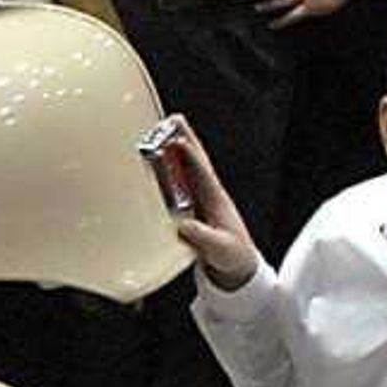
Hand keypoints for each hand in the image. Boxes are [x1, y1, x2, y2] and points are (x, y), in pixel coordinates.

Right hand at [162, 116, 262, 285]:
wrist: (235, 267)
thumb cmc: (231, 256)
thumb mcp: (220, 250)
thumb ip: (203, 238)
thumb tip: (184, 226)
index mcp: (215, 201)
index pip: (201, 173)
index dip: (189, 157)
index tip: (176, 140)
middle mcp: (205, 195)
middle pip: (193, 161)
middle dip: (182, 139)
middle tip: (170, 119)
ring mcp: (195, 199)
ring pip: (182, 168)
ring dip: (171, 149)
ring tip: (159, 130)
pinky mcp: (185, 207)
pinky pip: (172, 182)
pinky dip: (163, 167)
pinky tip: (151, 159)